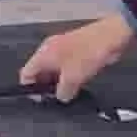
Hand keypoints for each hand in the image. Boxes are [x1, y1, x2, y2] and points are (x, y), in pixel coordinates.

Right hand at [20, 12, 134, 101]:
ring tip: (69, 92)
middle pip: (40, 72)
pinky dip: (70, 75)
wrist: (110, 37)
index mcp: (42, 54)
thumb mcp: (72, 79)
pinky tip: (79, 83)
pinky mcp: (75, 49)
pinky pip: (67, 66)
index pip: (26, 74)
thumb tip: (62, 96)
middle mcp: (49, 50)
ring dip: (60, 81)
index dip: (29, 89)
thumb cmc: (88, 53)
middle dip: (46, 86)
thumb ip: (62, 92)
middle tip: (56, 98)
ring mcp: (62, 48)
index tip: (39, 99)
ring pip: (54, 70)